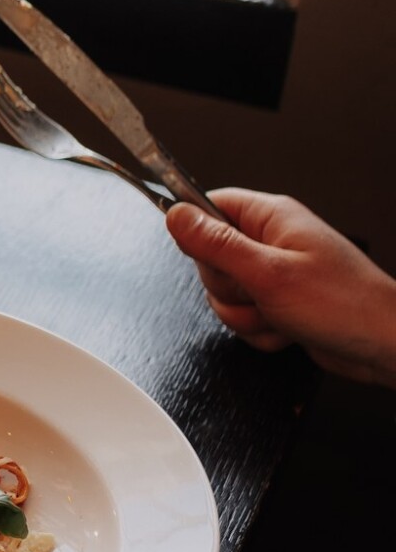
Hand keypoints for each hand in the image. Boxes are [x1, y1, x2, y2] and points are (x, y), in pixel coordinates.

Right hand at [166, 189, 395, 385]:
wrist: (383, 345)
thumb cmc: (345, 305)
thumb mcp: (267, 273)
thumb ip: (216, 244)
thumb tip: (176, 215)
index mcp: (272, 218)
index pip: (209, 206)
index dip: (195, 232)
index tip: (205, 256)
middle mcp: (272, 241)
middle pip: (209, 258)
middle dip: (226, 288)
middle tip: (257, 290)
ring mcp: (274, 273)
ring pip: (224, 294)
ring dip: (244, 315)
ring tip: (278, 313)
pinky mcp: (278, 302)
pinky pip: (243, 317)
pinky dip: (259, 330)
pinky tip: (286, 328)